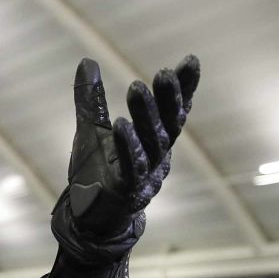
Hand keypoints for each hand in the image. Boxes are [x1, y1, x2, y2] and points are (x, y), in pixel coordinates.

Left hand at [64, 55, 199, 235]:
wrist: (89, 216)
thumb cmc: (97, 171)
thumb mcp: (92, 128)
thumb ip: (91, 98)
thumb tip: (87, 61)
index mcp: (154, 140)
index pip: (172, 111)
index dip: (183, 89)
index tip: (191, 61)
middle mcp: (157, 157)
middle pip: (168, 125)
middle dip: (168, 99)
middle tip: (164, 73)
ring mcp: (146, 176)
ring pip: (152, 143)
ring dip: (146, 116)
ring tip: (137, 89)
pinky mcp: (128, 191)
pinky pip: (132, 168)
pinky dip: (128, 146)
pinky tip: (122, 125)